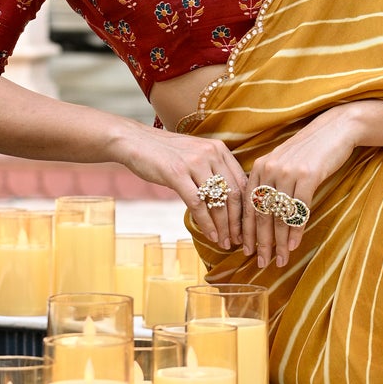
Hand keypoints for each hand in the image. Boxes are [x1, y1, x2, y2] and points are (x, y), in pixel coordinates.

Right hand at [110, 121, 248, 250]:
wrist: (134, 141)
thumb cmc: (165, 153)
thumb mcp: (195, 156)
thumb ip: (212, 171)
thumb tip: (228, 201)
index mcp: (219, 150)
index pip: (241, 182)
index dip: (246, 207)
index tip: (247, 227)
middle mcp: (211, 154)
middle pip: (233, 194)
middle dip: (237, 222)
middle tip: (239, 240)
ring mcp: (194, 163)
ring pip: (217, 201)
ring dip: (223, 227)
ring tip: (225, 242)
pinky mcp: (176, 173)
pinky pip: (197, 203)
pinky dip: (206, 223)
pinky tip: (210, 235)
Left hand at [245, 108, 360, 270]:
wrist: (335, 129)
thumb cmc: (310, 150)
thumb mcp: (284, 162)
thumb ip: (270, 182)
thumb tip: (263, 215)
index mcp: (260, 167)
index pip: (248, 205)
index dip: (247, 231)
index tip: (246, 251)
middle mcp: (270, 169)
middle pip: (262, 213)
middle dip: (262, 242)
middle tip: (262, 263)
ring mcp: (288, 172)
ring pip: (279, 215)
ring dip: (280, 242)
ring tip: (281, 259)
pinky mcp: (308, 175)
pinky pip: (299, 209)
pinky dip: (296, 230)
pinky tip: (295, 244)